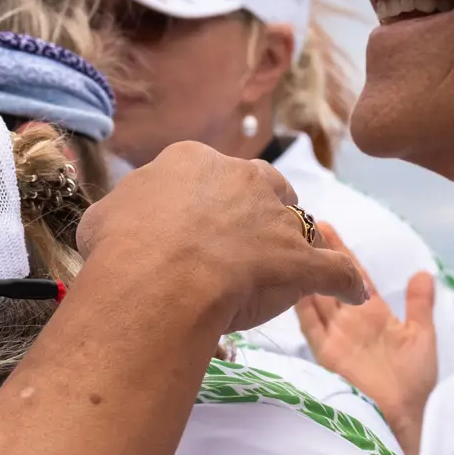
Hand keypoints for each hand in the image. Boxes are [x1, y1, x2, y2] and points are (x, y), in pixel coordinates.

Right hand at [76, 142, 366, 339]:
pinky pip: (334, 269)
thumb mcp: (102, 219)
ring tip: (293, 267)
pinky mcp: (301, 261)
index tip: (198, 224)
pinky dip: (344, 281)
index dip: (207, 200)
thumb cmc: (121, 248)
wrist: (157, 278)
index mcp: (192, 162)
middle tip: (246, 243)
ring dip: (297, 243)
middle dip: (261, 211)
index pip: (209, 174)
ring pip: (299, 225)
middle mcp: (242, 179)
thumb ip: (119, 214)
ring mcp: (275, 219)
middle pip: (265, 189)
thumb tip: (111, 222)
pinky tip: (351, 293)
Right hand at [297, 228, 438, 454]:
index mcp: (372, 316)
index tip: (327, 226)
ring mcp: (335, 337)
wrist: (400, 418)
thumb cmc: (413, 385)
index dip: (341, 252)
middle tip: (302, 224)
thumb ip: (419, 306)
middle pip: (329, 280)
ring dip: (307, 272)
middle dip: (317, 254)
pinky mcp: (326, 354)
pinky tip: (295, 281)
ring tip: (295, 244)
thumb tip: (423, 272)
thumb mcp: (422, 337)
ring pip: (316, 297)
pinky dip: (303, 305)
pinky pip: (311, 325)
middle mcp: (349, 323)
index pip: (353, 276)